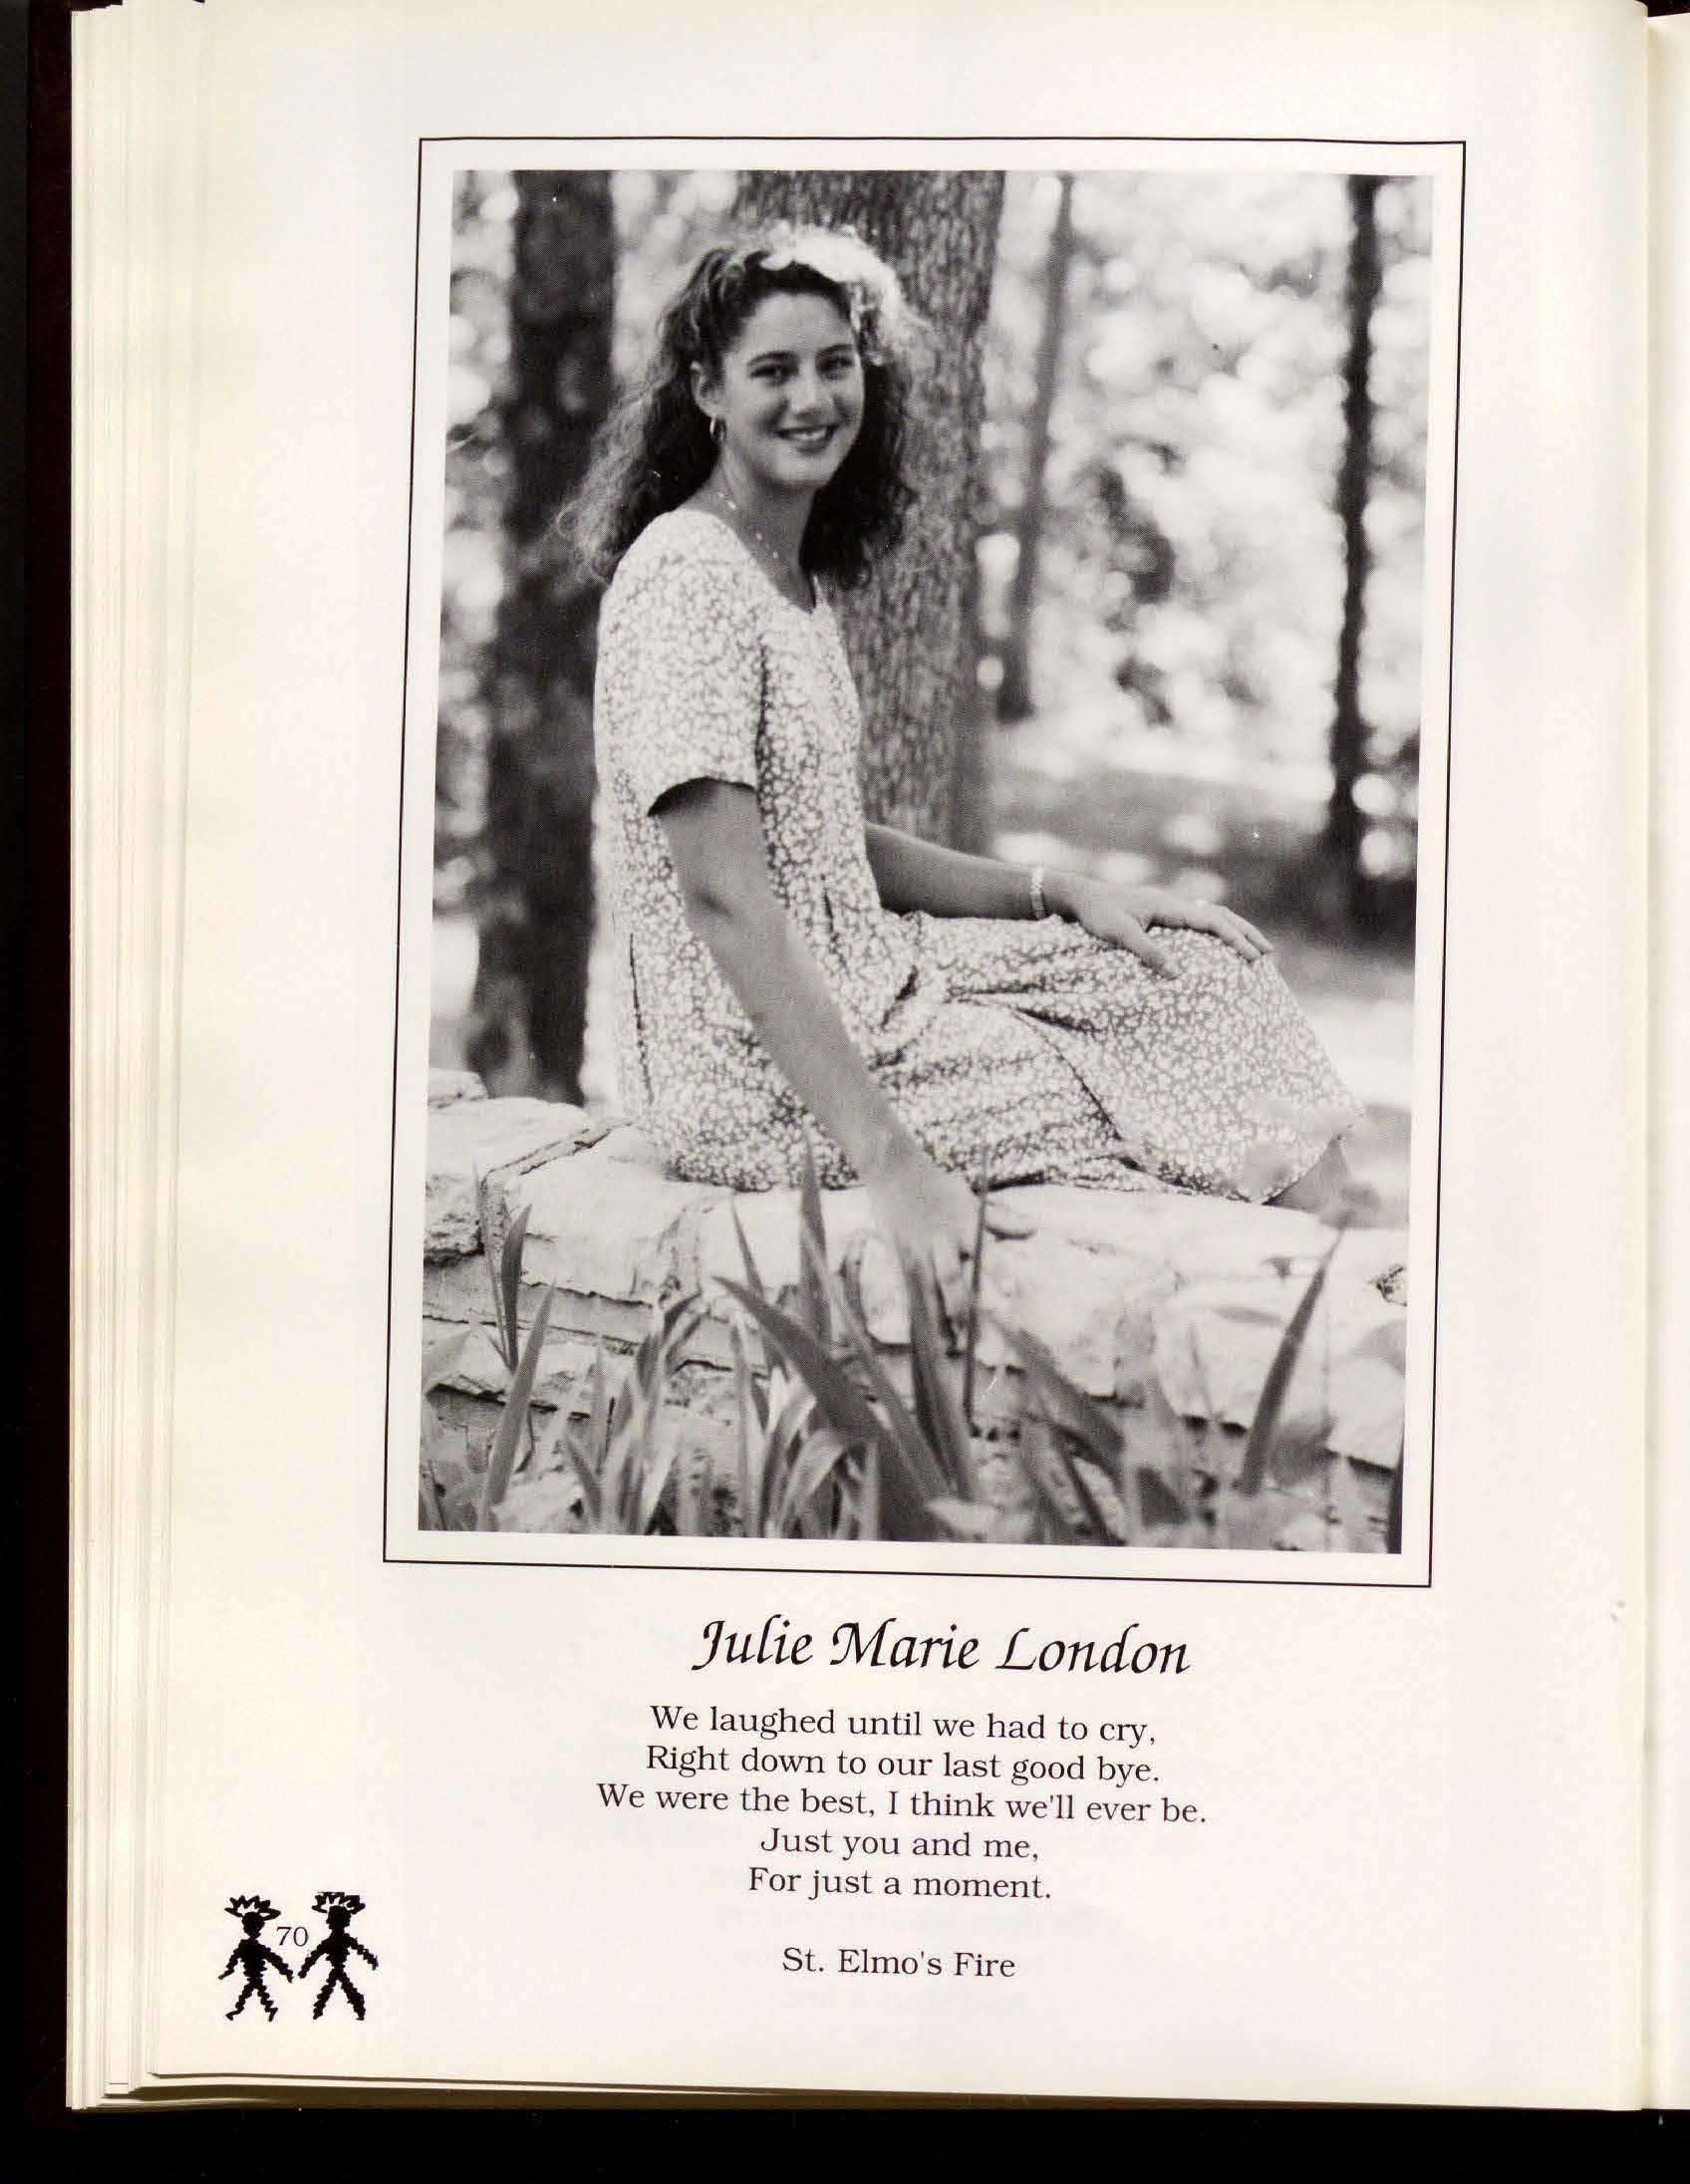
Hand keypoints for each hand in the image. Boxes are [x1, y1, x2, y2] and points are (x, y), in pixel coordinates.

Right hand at [862, 1137, 1033, 1325]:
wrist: (894, 1172)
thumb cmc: (939, 1187)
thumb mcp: (971, 1201)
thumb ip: (1001, 1221)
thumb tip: (1034, 1230)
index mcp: (962, 1226)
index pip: (984, 1254)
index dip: (996, 1276)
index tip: (1010, 1296)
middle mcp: (940, 1242)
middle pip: (950, 1278)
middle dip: (960, 1307)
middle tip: (972, 1336)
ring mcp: (917, 1251)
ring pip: (927, 1290)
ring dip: (937, 1319)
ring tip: (948, 1347)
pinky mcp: (898, 1258)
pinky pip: (907, 1290)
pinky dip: (916, 1312)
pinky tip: (922, 1334)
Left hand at [1051, 874, 1272, 974]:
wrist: (1080, 896)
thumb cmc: (1097, 914)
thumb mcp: (1119, 934)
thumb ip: (1147, 952)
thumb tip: (1177, 974)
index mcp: (1170, 906)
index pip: (1213, 921)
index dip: (1236, 939)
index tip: (1253, 958)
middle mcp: (1174, 903)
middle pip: (1220, 915)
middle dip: (1245, 933)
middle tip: (1268, 953)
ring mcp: (1170, 907)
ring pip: (1211, 915)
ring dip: (1234, 930)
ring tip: (1254, 948)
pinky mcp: (1162, 914)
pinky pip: (1198, 920)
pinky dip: (1216, 930)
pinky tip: (1220, 943)